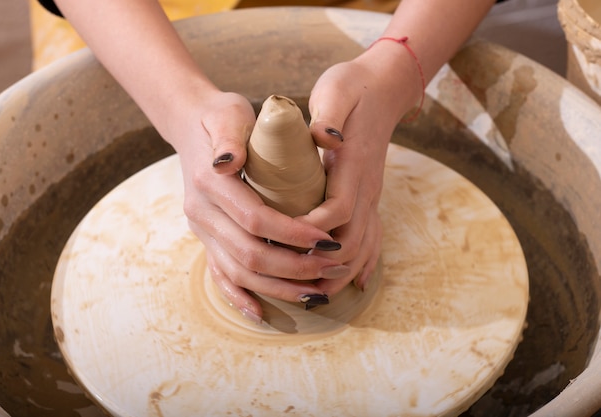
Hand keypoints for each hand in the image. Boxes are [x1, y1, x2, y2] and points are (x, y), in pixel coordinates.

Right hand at [168, 88, 350, 322]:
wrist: (192, 126)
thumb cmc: (220, 117)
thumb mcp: (227, 113)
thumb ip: (229, 136)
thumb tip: (228, 160)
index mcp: (211, 184)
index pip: (255, 219)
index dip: (292, 233)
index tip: (326, 240)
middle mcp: (201, 212)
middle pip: (249, 254)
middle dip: (295, 267)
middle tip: (334, 267)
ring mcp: (202, 230)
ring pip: (239, 272)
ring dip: (279, 287)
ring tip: (317, 292)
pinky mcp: (206, 238)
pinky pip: (220, 275)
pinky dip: (241, 297)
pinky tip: (262, 313)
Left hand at [304, 44, 420, 296]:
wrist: (383, 88)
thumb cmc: (353, 88)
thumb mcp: (336, 90)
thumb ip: (328, 112)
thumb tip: (322, 135)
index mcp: (354, 166)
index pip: (337, 210)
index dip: (312, 231)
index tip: (284, 240)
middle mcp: (367, 188)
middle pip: (352, 240)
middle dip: (322, 264)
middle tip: (290, 279)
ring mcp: (371, 196)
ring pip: (363, 246)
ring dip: (340, 272)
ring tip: (314, 294)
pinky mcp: (369, 198)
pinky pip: (372, 238)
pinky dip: (362, 264)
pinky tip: (352, 282)